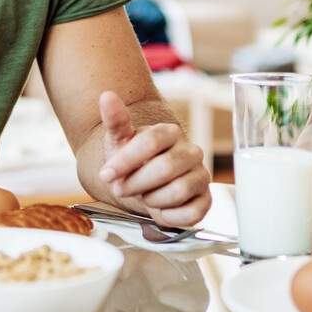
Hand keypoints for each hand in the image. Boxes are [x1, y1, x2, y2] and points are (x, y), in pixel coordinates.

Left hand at [95, 91, 210, 227]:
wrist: (144, 185)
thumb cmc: (133, 162)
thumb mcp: (119, 142)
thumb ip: (115, 120)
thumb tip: (107, 95)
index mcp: (170, 133)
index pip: (151, 142)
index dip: (125, 160)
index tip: (106, 174)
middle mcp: (191, 151)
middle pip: (165, 168)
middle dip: (136, 183)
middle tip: (122, 188)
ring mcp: (201, 176)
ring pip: (178, 191)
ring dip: (152, 199)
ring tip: (144, 196)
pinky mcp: (205, 200)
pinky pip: (191, 213)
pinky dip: (169, 216)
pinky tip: (160, 209)